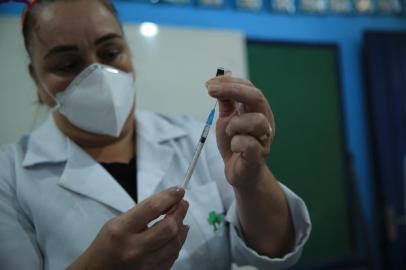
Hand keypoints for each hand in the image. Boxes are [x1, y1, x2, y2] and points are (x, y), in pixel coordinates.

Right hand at [68, 187, 188, 269]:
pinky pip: (172, 257)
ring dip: (182, 228)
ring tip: (180, 219)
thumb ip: (143, 212)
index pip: (153, 208)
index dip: (169, 197)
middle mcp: (134, 249)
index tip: (179, 191)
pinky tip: (176, 236)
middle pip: (169, 227)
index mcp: (121, 230)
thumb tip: (170, 203)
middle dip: (180, 212)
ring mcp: (144, 264)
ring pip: (175, 243)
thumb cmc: (107, 244)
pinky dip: (177, 243)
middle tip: (183, 204)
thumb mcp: (117, 222)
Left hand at [207, 75, 274, 187]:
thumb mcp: (227, 120)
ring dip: (235, 123)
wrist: (239, 173)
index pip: (249, 88)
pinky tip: (233, 147)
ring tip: (228, 132)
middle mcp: (265, 122)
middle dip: (232, 90)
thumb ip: (226, 102)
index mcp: (258, 111)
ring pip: (256, 121)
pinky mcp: (257, 157)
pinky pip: (250, 145)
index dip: (230, 82)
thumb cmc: (235, 145)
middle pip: (256, 97)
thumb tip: (218, 80)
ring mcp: (264, 140)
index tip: (209, 84)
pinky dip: (236, 143)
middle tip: (211, 91)